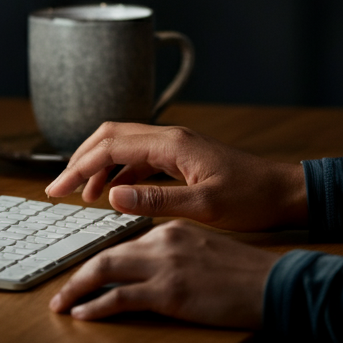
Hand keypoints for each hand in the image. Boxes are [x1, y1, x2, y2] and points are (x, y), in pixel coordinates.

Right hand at [44, 122, 306, 230]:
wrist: (285, 192)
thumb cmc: (252, 199)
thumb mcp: (204, 207)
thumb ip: (155, 200)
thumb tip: (111, 196)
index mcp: (171, 144)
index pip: (110, 147)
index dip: (79, 167)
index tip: (58, 188)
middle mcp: (168, 137)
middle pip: (110, 136)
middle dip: (80, 158)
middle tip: (60, 187)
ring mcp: (174, 145)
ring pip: (122, 145)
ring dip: (99, 166)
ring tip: (84, 195)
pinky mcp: (180, 156)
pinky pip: (138, 158)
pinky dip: (119, 173)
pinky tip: (114, 195)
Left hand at [49, 220, 276, 327]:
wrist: (275, 283)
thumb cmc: (246, 272)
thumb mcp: (205, 249)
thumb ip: (175, 251)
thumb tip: (151, 266)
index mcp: (171, 228)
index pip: (124, 243)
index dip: (99, 260)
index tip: (83, 274)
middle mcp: (162, 240)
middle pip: (107, 254)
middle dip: (78, 274)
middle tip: (59, 292)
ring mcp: (165, 265)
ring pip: (106, 270)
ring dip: (78, 288)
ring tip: (62, 304)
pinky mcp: (170, 291)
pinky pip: (122, 298)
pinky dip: (98, 306)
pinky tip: (84, 314)